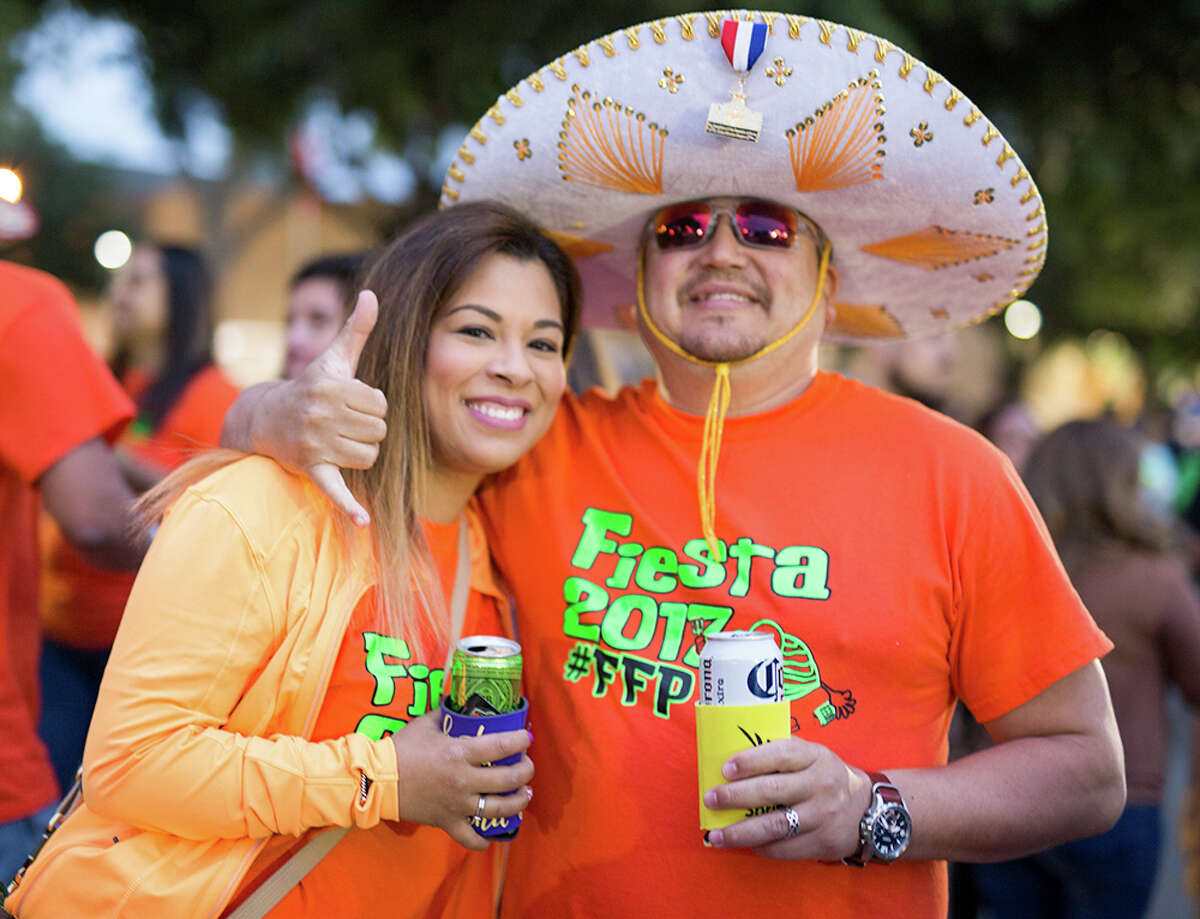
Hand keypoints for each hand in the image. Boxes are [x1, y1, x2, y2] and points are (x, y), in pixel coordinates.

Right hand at [251, 291, 387, 524]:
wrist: (265, 419)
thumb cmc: (311, 387)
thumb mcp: (333, 358)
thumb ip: (356, 329)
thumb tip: (371, 293)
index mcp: (331, 386)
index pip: (380, 405)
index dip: (371, 406)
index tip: (349, 403)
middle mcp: (321, 414)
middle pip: (378, 431)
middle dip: (367, 429)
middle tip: (341, 424)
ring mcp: (315, 443)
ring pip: (369, 456)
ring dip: (360, 452)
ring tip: (337, 441)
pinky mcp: (311, 469)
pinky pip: (336, 489)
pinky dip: (349, 508)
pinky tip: (364, 522)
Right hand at [390, 710, 534, 850]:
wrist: (375, 780)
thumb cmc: (400, 749)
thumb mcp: (425, 724)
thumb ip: (444, 713)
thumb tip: (456, 702)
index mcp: (459, 753)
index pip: (501, 746)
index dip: (520, 741)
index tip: (527, 737)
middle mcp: (463, 780)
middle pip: (508, 779)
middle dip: (525, 771)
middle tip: (528, 766)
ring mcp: (457, 804)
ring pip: (498, 809)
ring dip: (518, 803)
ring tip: (525, 795)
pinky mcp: (447, 822)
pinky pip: (470, 838)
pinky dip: (482, 840)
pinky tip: (492, 835)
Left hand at [702, 736, 869, 860]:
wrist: (867, 810)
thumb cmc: (825, 776)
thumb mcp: (812, 755)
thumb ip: (781, 754)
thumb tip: (733, 761)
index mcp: (815, 756)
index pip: (780, 754)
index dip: (751, 760)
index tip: (726, 768)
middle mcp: (821, 785)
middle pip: (772, 791)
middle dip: (736, 796)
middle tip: (711, 799)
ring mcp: (823, 816)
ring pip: (775, 825)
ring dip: (741, 832)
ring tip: (717, 835)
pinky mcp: (823, 842)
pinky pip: (785, 848)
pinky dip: (761, 848)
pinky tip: (745, 845)